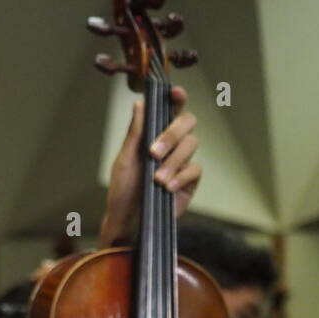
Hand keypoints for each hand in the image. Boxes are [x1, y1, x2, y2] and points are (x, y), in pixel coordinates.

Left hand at [99, 86, 199, 246]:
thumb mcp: (124, 161)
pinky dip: (180, 176)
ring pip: (191, 145)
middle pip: (187, 122)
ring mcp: (183, 162)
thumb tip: (140, 103)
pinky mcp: (190, 181)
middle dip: (172, 134)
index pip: (171, 110)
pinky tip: (166, 187)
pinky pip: (195, 169)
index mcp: (155, 135)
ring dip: (172, 161)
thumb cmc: (123, 192)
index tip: (175, 93)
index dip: (177, 99)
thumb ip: (135, 133)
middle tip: (153, 152)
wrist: (127, 222)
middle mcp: (173, 145)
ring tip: (156, 179)